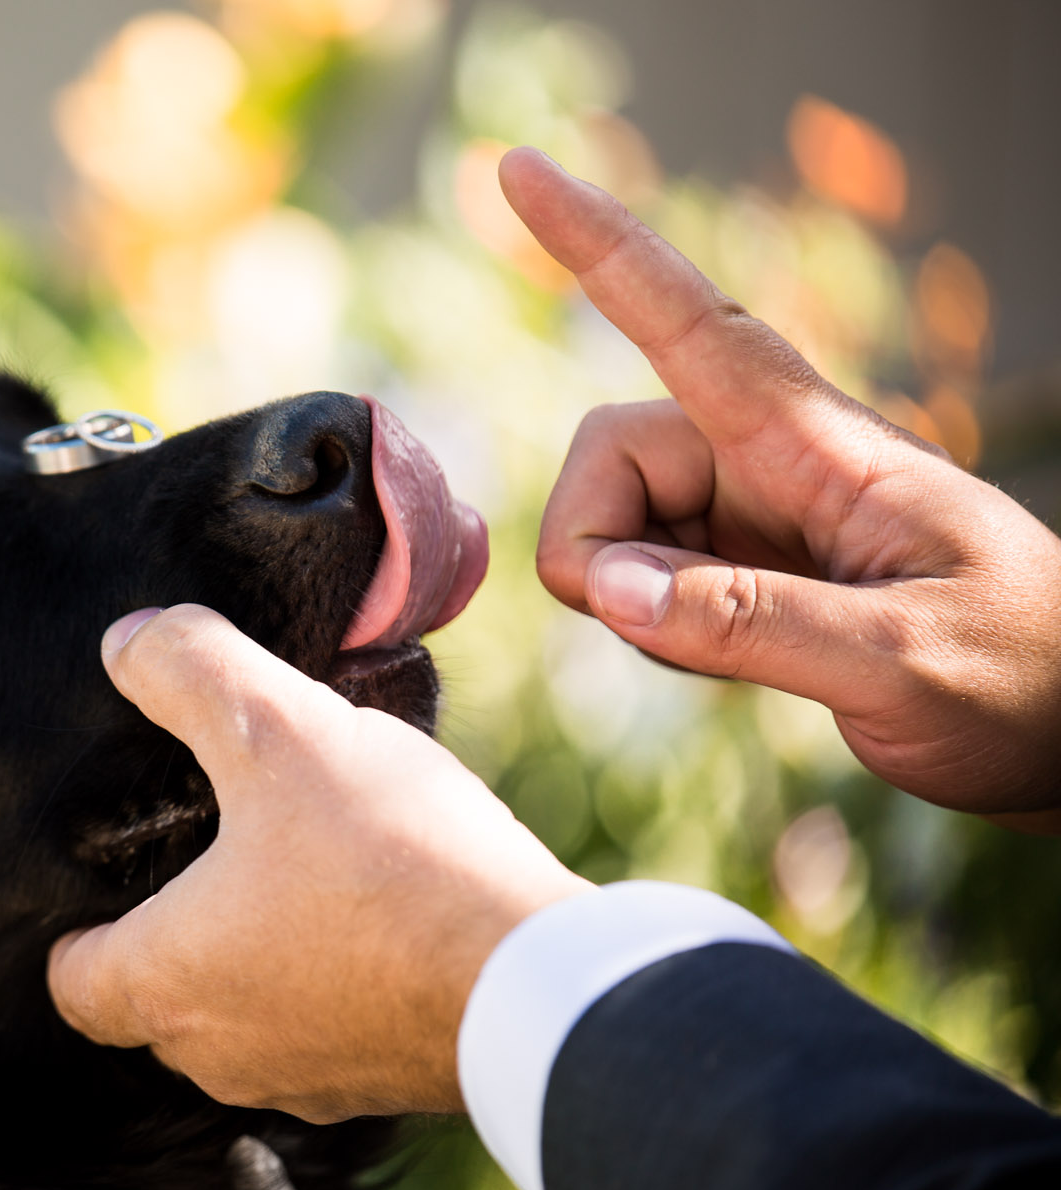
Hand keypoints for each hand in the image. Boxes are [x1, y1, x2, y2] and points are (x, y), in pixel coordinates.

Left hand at [46, 605, 589, 1119]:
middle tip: (207, 854)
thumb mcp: (278, 730)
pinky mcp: (384, 1084)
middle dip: (171, 934)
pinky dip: (332, 984)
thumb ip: (189, 674)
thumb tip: (126, 642)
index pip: (72, 983)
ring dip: (258, 956)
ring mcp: (305, 1082)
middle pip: (156, 1002)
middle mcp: (219, 1055)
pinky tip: (378, 914)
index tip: (102, 882)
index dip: (74, 930)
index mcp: (165, 984)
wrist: (539, 977)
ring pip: (245, 1019)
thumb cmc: (391, 861)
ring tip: (299, 871)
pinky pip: (328, 1033)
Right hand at [501, 149, 1060, 831]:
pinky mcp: (739, 573)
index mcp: (821, 448)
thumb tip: (611, 589)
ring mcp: (749, 519)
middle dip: (594, 543)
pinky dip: (650, 626)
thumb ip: (753, 626)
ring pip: (610, 523)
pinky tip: (729, 664)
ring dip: (629, 599)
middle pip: (608, 452)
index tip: (521, 169)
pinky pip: (638, 580)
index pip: (689, 324)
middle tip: (656, 629)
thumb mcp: (904, 660)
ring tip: (731, 661)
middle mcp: (770, 464)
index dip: (598, 247)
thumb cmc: (1024, 677)